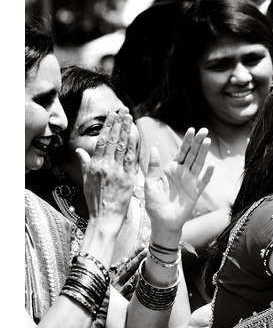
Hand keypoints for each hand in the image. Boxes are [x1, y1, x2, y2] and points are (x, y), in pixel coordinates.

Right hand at [78, 109, 137, 235]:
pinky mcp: (128, 179)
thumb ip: (85, 164)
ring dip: (127, 130)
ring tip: (129, 117)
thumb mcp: (86, 181)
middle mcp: (105, 166)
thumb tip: (80, 150)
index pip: (102, 141)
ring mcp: (117, 172)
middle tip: (123, 110)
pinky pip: (132, 159)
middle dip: (118, 123)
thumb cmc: (96, 201)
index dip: (108, 126)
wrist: (105, 218)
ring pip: (122, 146)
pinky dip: (134, 145)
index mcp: (95, 166)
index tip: (112, 115)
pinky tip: (137, 135)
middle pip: (113, 140)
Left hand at [144, 127, 214, 241]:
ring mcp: (191, 182)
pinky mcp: (196, 192)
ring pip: (199, 164)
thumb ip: (153, 166)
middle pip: (193, 154)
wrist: (163, 222)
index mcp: (171, 169)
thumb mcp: (150, 183)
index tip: (192, 130)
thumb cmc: (154, 204)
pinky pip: (203, 181)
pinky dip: (208, 174)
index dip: (187, 141)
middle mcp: (183, 173)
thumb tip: (154, 148)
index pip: (181, 152)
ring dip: (203, 153)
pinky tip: (211, 166)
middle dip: (198, 142)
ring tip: (208, 141)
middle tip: (204, 130)